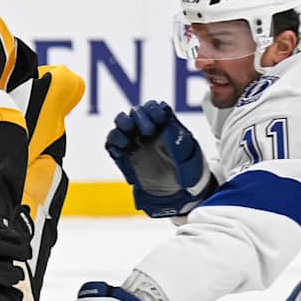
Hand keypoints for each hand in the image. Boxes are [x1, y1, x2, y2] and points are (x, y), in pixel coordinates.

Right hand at [106, 101, 214, 217]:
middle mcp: (147, 130)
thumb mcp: (188, 154)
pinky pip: (112, 141)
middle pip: (136, 112)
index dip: (154, 109)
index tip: (159, 119)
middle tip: (148, 130)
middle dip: (140, 116)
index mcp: (164, 125)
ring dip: (123, 123)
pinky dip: (115, 139)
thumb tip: (166, 125)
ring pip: (121, 122)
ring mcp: (134, 141)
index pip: (154, 107)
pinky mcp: (123, 155)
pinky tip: (124, 146)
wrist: (176, 193)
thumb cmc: (187, 172)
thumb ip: (177, 138)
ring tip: (130, 131)